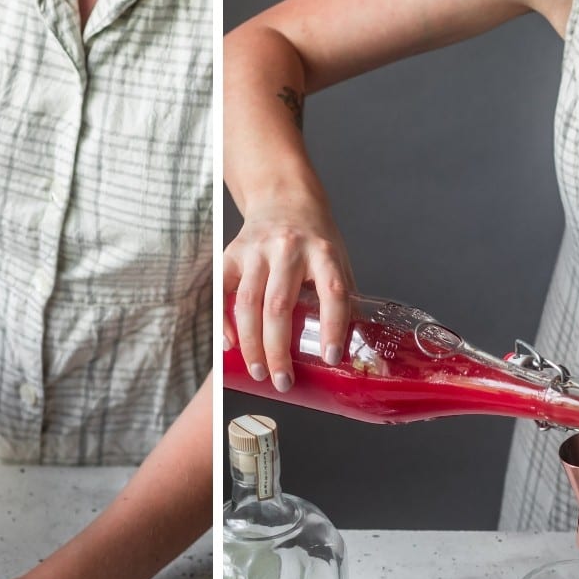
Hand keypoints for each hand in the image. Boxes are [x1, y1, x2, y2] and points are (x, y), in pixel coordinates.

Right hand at [222, 196, 354, 391]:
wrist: (283, 197)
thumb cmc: (314, 238)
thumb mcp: (337, 259)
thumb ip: (341, 296)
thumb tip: (355, 350)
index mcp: (323, 252)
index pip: (332, 291)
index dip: (333, 326)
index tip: (331, 358)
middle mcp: (289, 249)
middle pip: (280, 306)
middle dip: (279, 349)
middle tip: (282, 381)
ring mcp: (257, 250)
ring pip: (249, 303)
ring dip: (251, 344)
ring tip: (258, 372)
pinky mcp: (233, 253)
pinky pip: (222, 291)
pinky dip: (223, 321)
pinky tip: (228, 344)